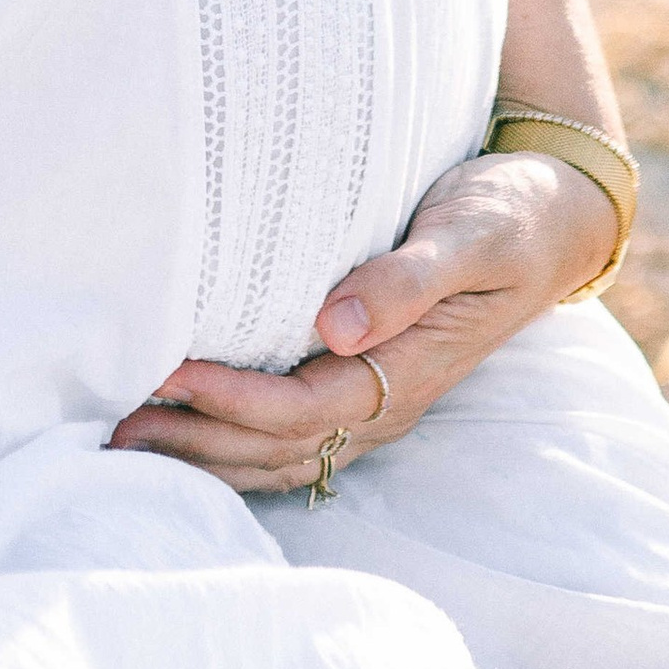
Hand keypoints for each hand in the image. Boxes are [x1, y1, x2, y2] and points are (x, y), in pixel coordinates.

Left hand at [104, 148, 619, 491]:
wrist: (555, 221)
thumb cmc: (509, 216)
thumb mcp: (474, 234)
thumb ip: (409, 278)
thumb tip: (336, 325)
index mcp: (409, 370)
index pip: (304, 407)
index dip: (232, 400)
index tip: (167, 373)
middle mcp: (388, 400)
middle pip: (279, 446)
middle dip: (198, 442)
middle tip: (113, 425)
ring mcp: (376, 399)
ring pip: (279, 452)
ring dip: (205, 452)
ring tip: (127, 438)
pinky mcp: (362, 380)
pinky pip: (290, 434)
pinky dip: (230, 439)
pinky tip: (183, 426)